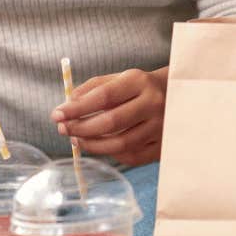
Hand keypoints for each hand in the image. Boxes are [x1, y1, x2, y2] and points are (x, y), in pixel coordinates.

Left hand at [52, 67, 167, 166]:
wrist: (178, 96)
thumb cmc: (140, 87)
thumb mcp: (119, 78)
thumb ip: (93, 88)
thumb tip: (68, 104)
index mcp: (140, 82)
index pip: (103, 96)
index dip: (77, 108)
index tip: (56, 114)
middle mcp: (153, 104)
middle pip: (111, 123)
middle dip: (81, 128)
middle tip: (63, 129)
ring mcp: (160, 127)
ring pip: (120, 145)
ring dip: (92, 145)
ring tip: (77, 139)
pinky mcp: (163, 146)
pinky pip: (131, 157)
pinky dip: (111, 154)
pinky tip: (100, 146)